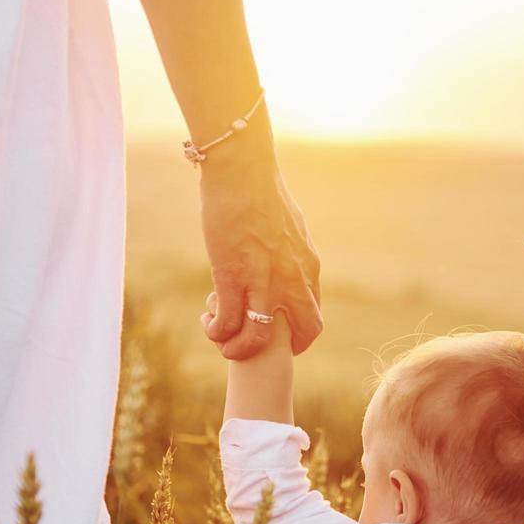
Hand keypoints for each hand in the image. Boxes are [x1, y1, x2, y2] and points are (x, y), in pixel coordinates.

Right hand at [198, 141, 321, 359]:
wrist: (242, 171)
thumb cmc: (260, 191)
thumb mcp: (290, 227)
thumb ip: (291, 253)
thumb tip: (281, 263)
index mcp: (307, 266)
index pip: (314, 314)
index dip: (298, 334)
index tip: (279, 335)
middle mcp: (292, 278)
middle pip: (303, 333)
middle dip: (280, 351)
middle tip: (255, 348)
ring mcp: (263, 279)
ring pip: (258, 339)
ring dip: (239, 349)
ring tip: (223, 343)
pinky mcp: (232, 275)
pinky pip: (227, 322)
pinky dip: (217, 330)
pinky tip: (209, 322)